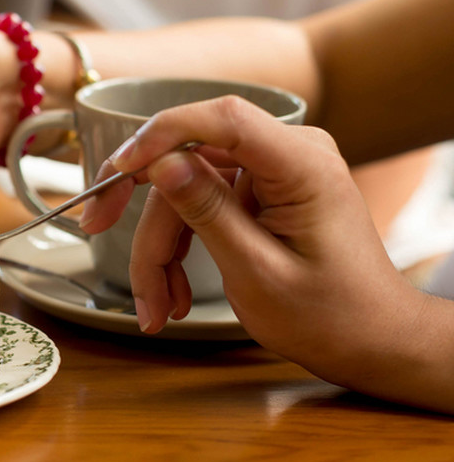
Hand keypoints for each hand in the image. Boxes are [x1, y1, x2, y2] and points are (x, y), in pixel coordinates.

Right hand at [78, 96, 422, 390]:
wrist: (369, 343)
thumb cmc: (329, 317)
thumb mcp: (258, 272)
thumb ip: (208, 213)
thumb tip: (160, 164)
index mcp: (301, 165)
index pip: (223, 118)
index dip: (161, 134)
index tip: (117, 169)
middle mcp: (287, 155)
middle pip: (188, 161)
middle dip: (142, 211)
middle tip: (92, 229)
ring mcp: (271, 172)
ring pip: (183, 191)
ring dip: (158, 249)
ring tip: (154, 308)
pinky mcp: (257, 192)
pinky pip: (199, 207)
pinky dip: (178, 249)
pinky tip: (172, 296)